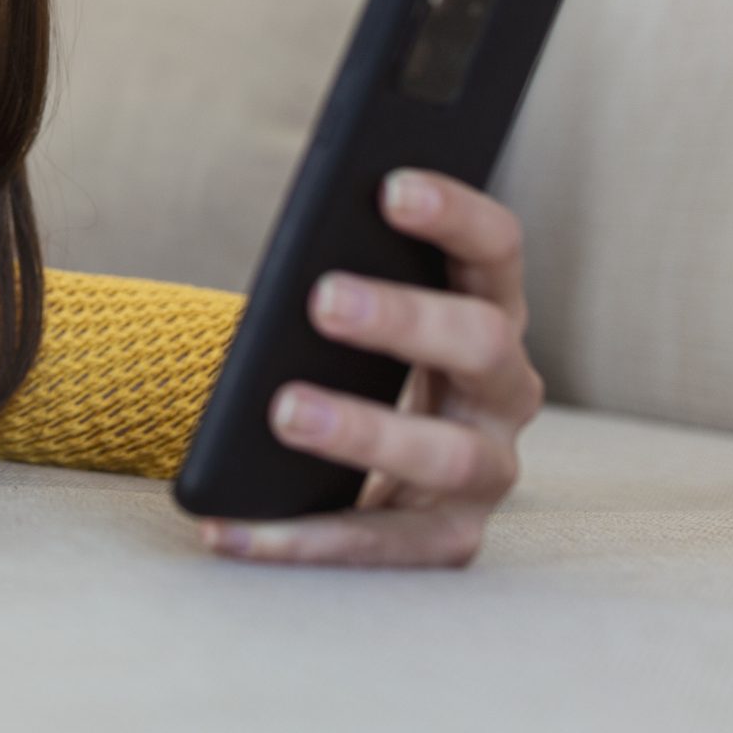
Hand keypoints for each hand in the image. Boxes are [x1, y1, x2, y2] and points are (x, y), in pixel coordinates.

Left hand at [198, 167, 543, 566]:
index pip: (495, 250)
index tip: (391, 187)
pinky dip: (301, 540)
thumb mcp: (350, 328)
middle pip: (483, 343)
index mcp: (489, 313)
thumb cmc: (350, 374)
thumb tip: (290, 267)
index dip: (455, 214)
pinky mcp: (448, 542)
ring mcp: (487, 472)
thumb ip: (338, 287)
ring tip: (284, 412)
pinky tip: (228, 527)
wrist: (362, 484)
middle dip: (406, 318)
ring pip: (445, 454)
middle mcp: (504, 392)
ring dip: (365, 431)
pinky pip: (381, 545)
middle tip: (323, 298)